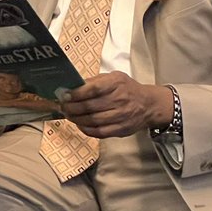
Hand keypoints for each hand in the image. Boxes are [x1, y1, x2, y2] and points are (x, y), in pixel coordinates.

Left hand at [59, 72, 173, 138]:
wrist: (148, 104)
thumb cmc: (126, 89)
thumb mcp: (113, 77)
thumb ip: (94, 81)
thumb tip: (72, 87)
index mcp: (117, 83)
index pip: (93, 89)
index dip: (76, 94)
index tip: (64, 95)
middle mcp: (120, 100)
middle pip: (90, 106)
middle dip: (71, 107)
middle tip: (62, 107)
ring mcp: (121, 116)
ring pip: (92, 120)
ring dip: (76, 119)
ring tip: (68, 115)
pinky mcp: (121, 130)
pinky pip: (99, 132)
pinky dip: (86, 129)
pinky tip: (80, 124)